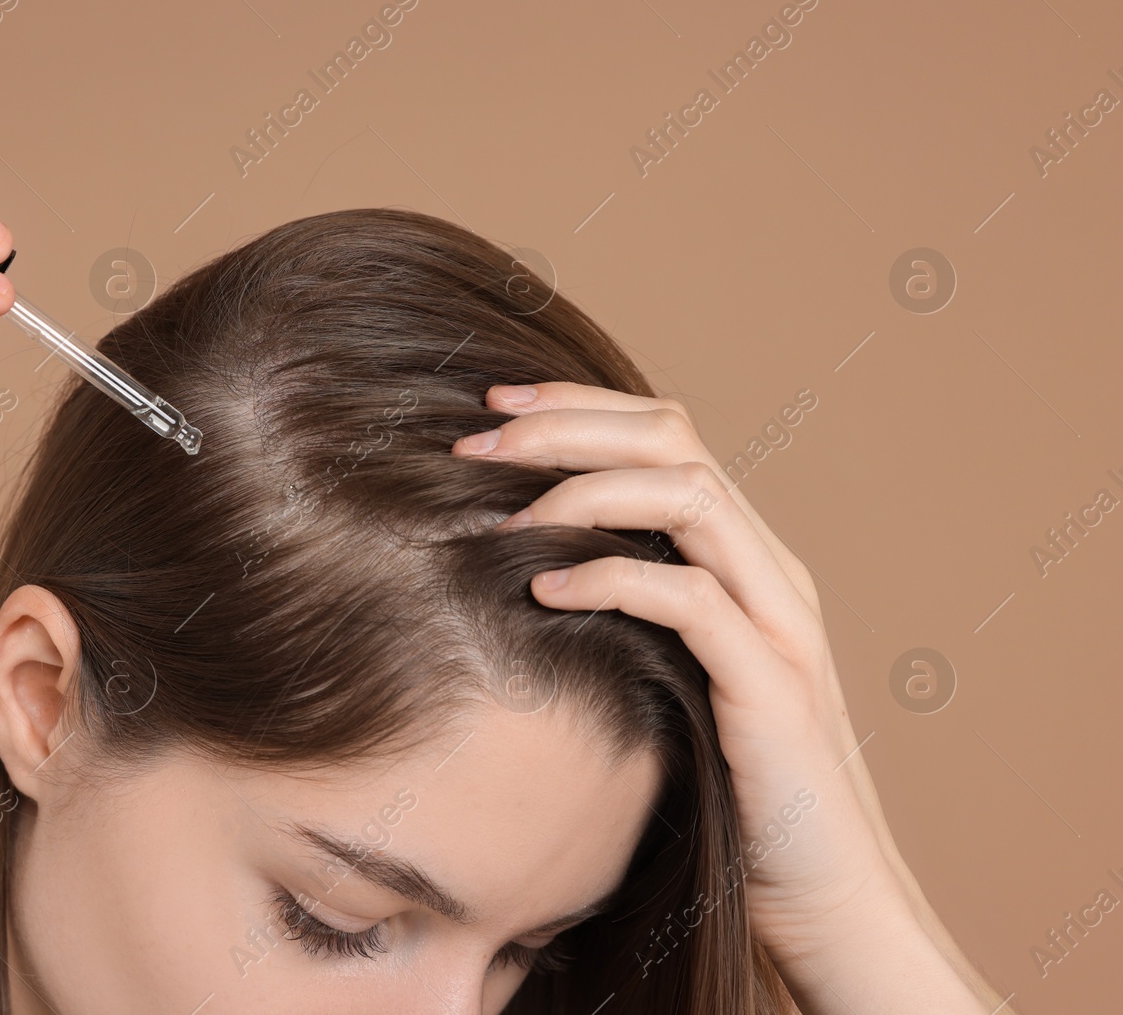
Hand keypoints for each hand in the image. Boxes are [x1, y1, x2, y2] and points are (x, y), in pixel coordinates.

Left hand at [452, 381, 1002, 1013]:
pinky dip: (612, 577)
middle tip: (478, 436)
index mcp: (742, 559)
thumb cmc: (728, 789)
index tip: (493, 406)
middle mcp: (768, 572)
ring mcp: (777, 623)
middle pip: (675, 440)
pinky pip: (689, 600)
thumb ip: (626, 612)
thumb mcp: (669, 675)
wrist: (822, 894)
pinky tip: (544, 588)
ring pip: (690, 497)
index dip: (580, 406)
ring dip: (585, 488)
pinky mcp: (770, 687)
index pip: (666, 435)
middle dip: (569, 424)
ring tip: (504, 512)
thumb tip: (517, 565)